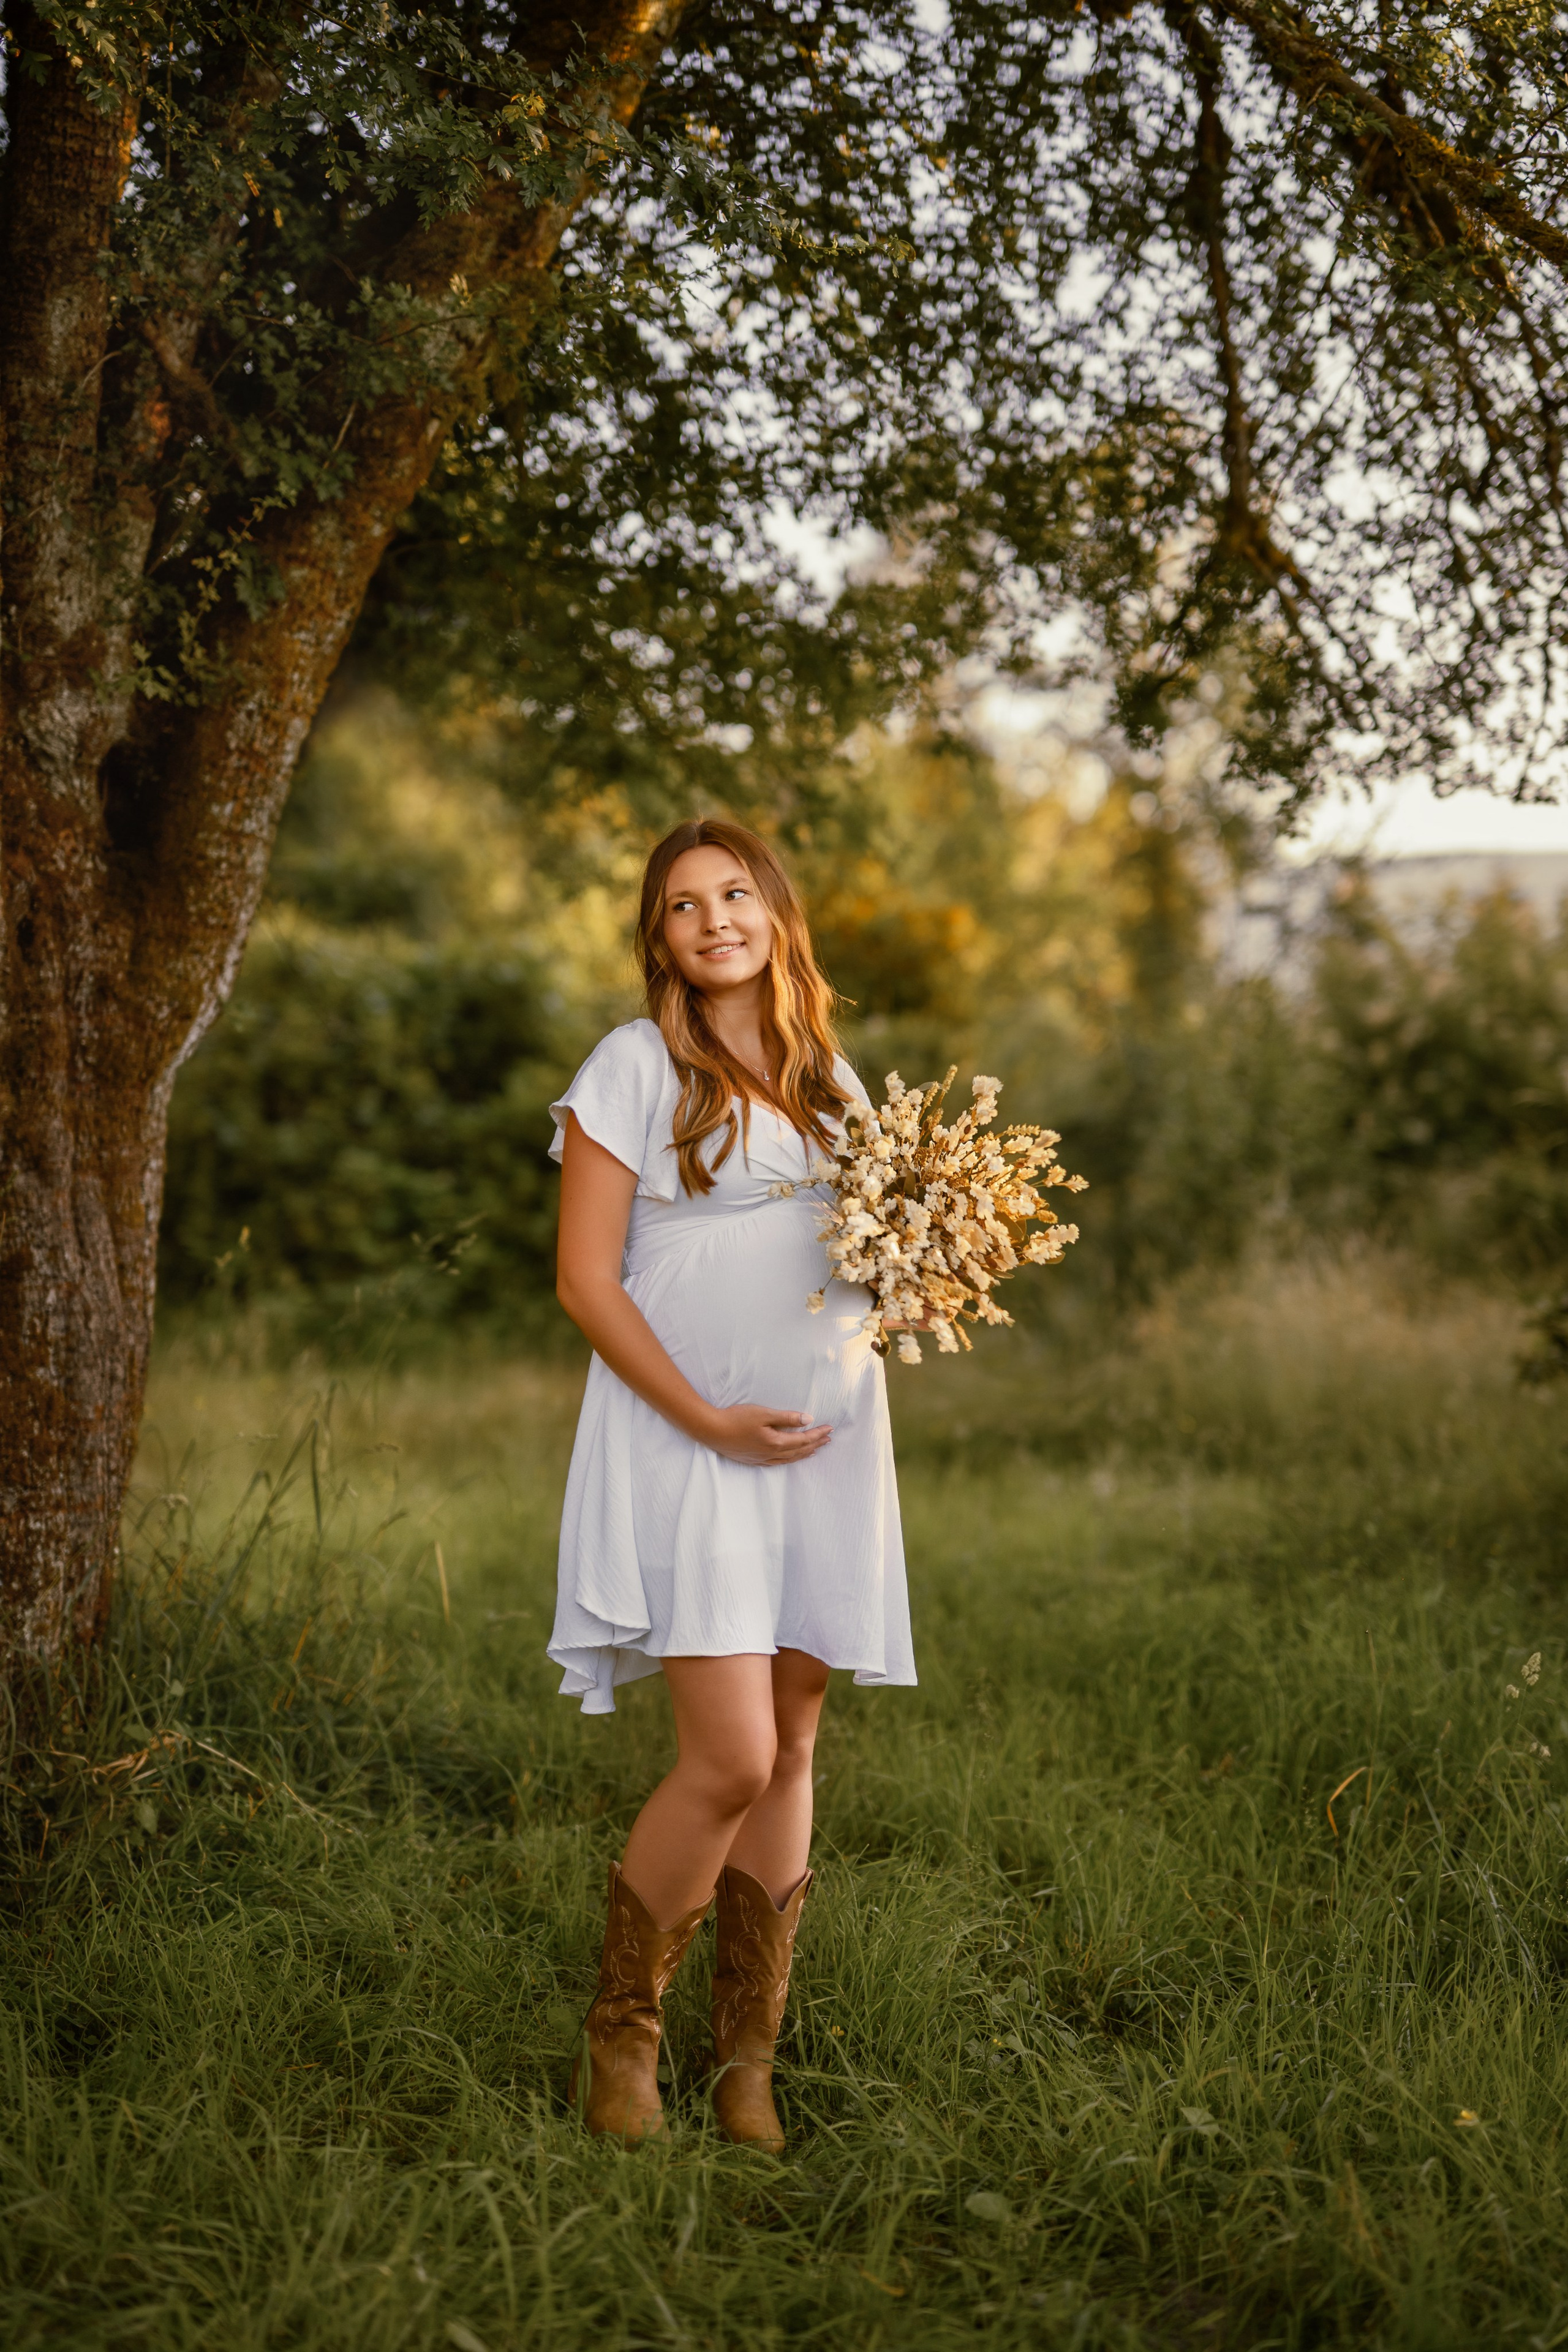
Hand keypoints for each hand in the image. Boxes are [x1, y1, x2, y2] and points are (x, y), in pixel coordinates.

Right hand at [700, 1403, 832, 1465]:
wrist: (711, 1431)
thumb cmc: (736, 1418)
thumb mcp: (763, 1413)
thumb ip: (786, 1418)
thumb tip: (808, 1420)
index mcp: (775, 1442)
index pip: (803, 1439)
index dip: (818, 1434)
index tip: (830, 1428)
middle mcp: (771, 1454)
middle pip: (799, 1451)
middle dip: (815, 1444)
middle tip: (828, 1439)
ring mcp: (762, 1459)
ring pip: (789, 1459)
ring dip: (804, 1454)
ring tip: (815, 1450)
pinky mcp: (753, 1460)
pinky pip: (777, 1463)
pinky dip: (789, 1460)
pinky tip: (790, 1458)